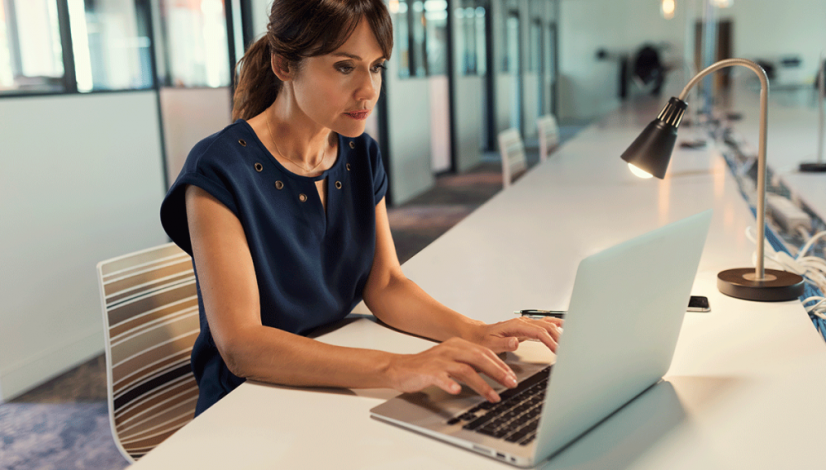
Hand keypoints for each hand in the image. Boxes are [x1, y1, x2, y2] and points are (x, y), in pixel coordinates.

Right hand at [386, 337, 517, 401]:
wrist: (400, 367)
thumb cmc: (427, 367)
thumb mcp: (452, 360)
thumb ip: (470, 363)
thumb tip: (494, 373)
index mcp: (458, 344)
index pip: (484, 352)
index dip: (500, 364)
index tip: (512, 376)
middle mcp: (450, 350)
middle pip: (479, 358)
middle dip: (497, 372)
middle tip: (510, 384)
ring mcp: (439, 360)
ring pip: (465, 370)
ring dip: (482, 384)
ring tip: (493, 397)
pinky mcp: (428, 371)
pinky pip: (441, 377)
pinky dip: (449, 384)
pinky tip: (457, 391)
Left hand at [474, 316, 563, 353]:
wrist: (478, 334)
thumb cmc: (484, 340)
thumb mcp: (491, 344)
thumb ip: (504, 343)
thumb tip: (516, 341)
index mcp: (516, 326)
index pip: (539, 332)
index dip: (550, 341)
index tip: (557, 350)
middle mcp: (522, 322)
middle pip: (546, 327)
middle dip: (558, 337)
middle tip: (566, 350)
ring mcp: (525, 323)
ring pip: (546, 324)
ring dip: (558, 331)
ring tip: (570, 339)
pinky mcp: (526, 327)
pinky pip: (543, 324)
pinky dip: (554, 324)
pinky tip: (562, 326)